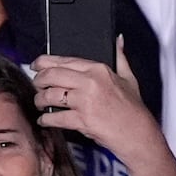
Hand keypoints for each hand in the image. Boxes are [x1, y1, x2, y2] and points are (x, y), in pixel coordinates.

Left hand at [32, 42, 151, 149]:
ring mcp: (85, 101)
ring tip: (40, 103)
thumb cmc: (134, 110)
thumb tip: (119, 40)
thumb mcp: (129, 79)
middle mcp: (91, 82)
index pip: (62, 61)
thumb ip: (120, 57)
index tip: (35, 66)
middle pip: (50, 75)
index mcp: (99, 70)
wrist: (139, 135)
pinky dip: (46, 119)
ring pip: (49, 96)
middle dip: (38, 81)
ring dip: (40, 100)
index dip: (42, 63)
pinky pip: (55, 117)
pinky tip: (45, 119)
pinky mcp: (82, 120)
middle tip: (37, 86)